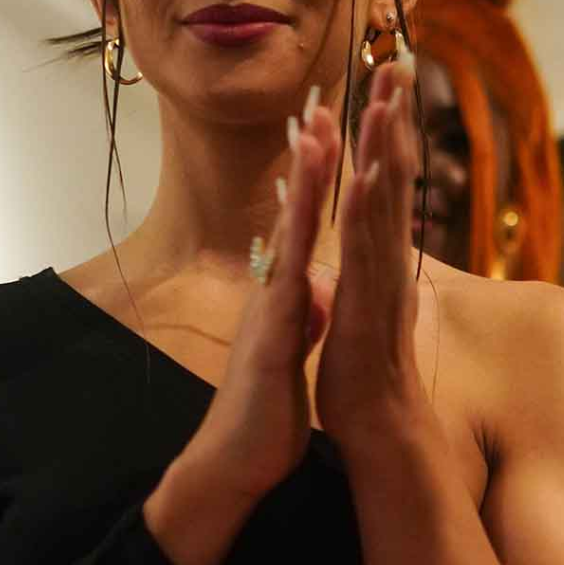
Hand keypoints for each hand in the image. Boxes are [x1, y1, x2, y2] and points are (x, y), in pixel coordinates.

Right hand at [183, 96, 341, 506]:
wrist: (234, 465)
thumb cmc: (264, 417)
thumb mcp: (288, 356)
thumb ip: (299, 321)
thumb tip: (311, 295)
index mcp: (284, 298)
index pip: (303, 225)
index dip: (316, 179)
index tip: (329, 129)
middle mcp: (274, 293)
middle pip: (293, 212)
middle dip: (308, 157)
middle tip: (320, 99)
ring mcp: (269, 311)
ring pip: (289, 234)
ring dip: (302, 182)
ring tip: (316, 129)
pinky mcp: (270, 337)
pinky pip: (289, 281)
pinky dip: (298, 243)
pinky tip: (308, 211)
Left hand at [316, 61, 427, 456]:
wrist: (378, 425)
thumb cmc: (364, 373)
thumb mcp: (355, 309)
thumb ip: (357, 275)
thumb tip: (351, 257)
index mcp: (381, 257)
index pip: (384, 180)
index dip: (386, 131)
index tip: (387, 83)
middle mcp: (389, 258)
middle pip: (394, 173)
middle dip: (394, 116)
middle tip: (399, 61)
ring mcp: (382, 278)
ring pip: (385, 200)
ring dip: (384, 147)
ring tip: (386, 96)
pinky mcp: (368, 303)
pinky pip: (366, 249)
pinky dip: (366, 210)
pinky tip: (364, 173)